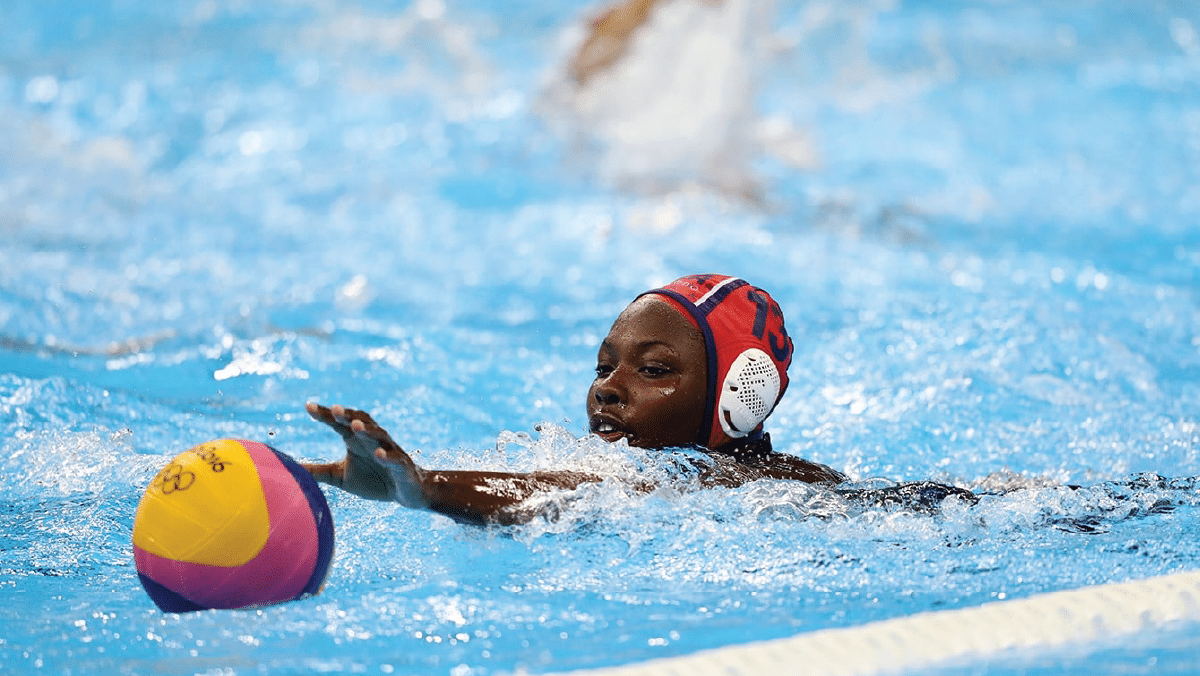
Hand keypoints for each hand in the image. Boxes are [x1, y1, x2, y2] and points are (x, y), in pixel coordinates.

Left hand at [303, 403, 428, 507]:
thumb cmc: (374, 481)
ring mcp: (389, 451)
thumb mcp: (340, 477)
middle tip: (334, 409)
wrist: (407, 493)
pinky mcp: (402, 466)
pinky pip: (395, 458)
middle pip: (360, 421)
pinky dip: (387, 455)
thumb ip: (318, 471)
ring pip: (379, 435)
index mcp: (355, 440)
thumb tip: (290, 469)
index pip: (339, 423)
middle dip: (348, 414)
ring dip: (367, 430)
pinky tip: (378, 454)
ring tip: (354, 425)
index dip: (325, 414)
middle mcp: (372, 440)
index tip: (308, 406)